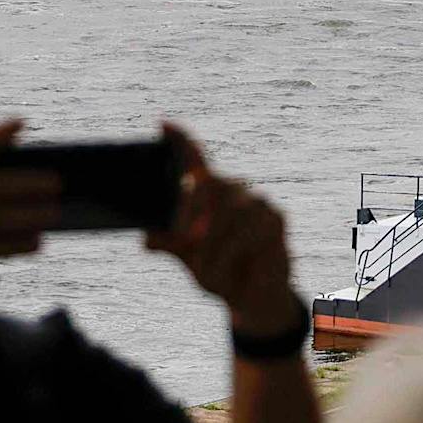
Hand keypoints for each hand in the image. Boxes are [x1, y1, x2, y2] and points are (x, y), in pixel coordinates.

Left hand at [145, 125, 300, 337]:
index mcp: (207, 194)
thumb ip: (169, 244)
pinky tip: (229, 270)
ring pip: (228, 212)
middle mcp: (232, 189)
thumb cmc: (217, 270)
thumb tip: (147, 239)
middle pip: (209, 182)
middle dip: (191, 210)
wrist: (251, 299)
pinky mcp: (275, 218)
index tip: (162, 123)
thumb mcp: (187, 258)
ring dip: (212, 246)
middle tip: (183, 238)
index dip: (180, 140)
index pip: (195, 158)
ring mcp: (256, 201)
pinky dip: (231, 254)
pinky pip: (249, 231)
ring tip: (205, 272)